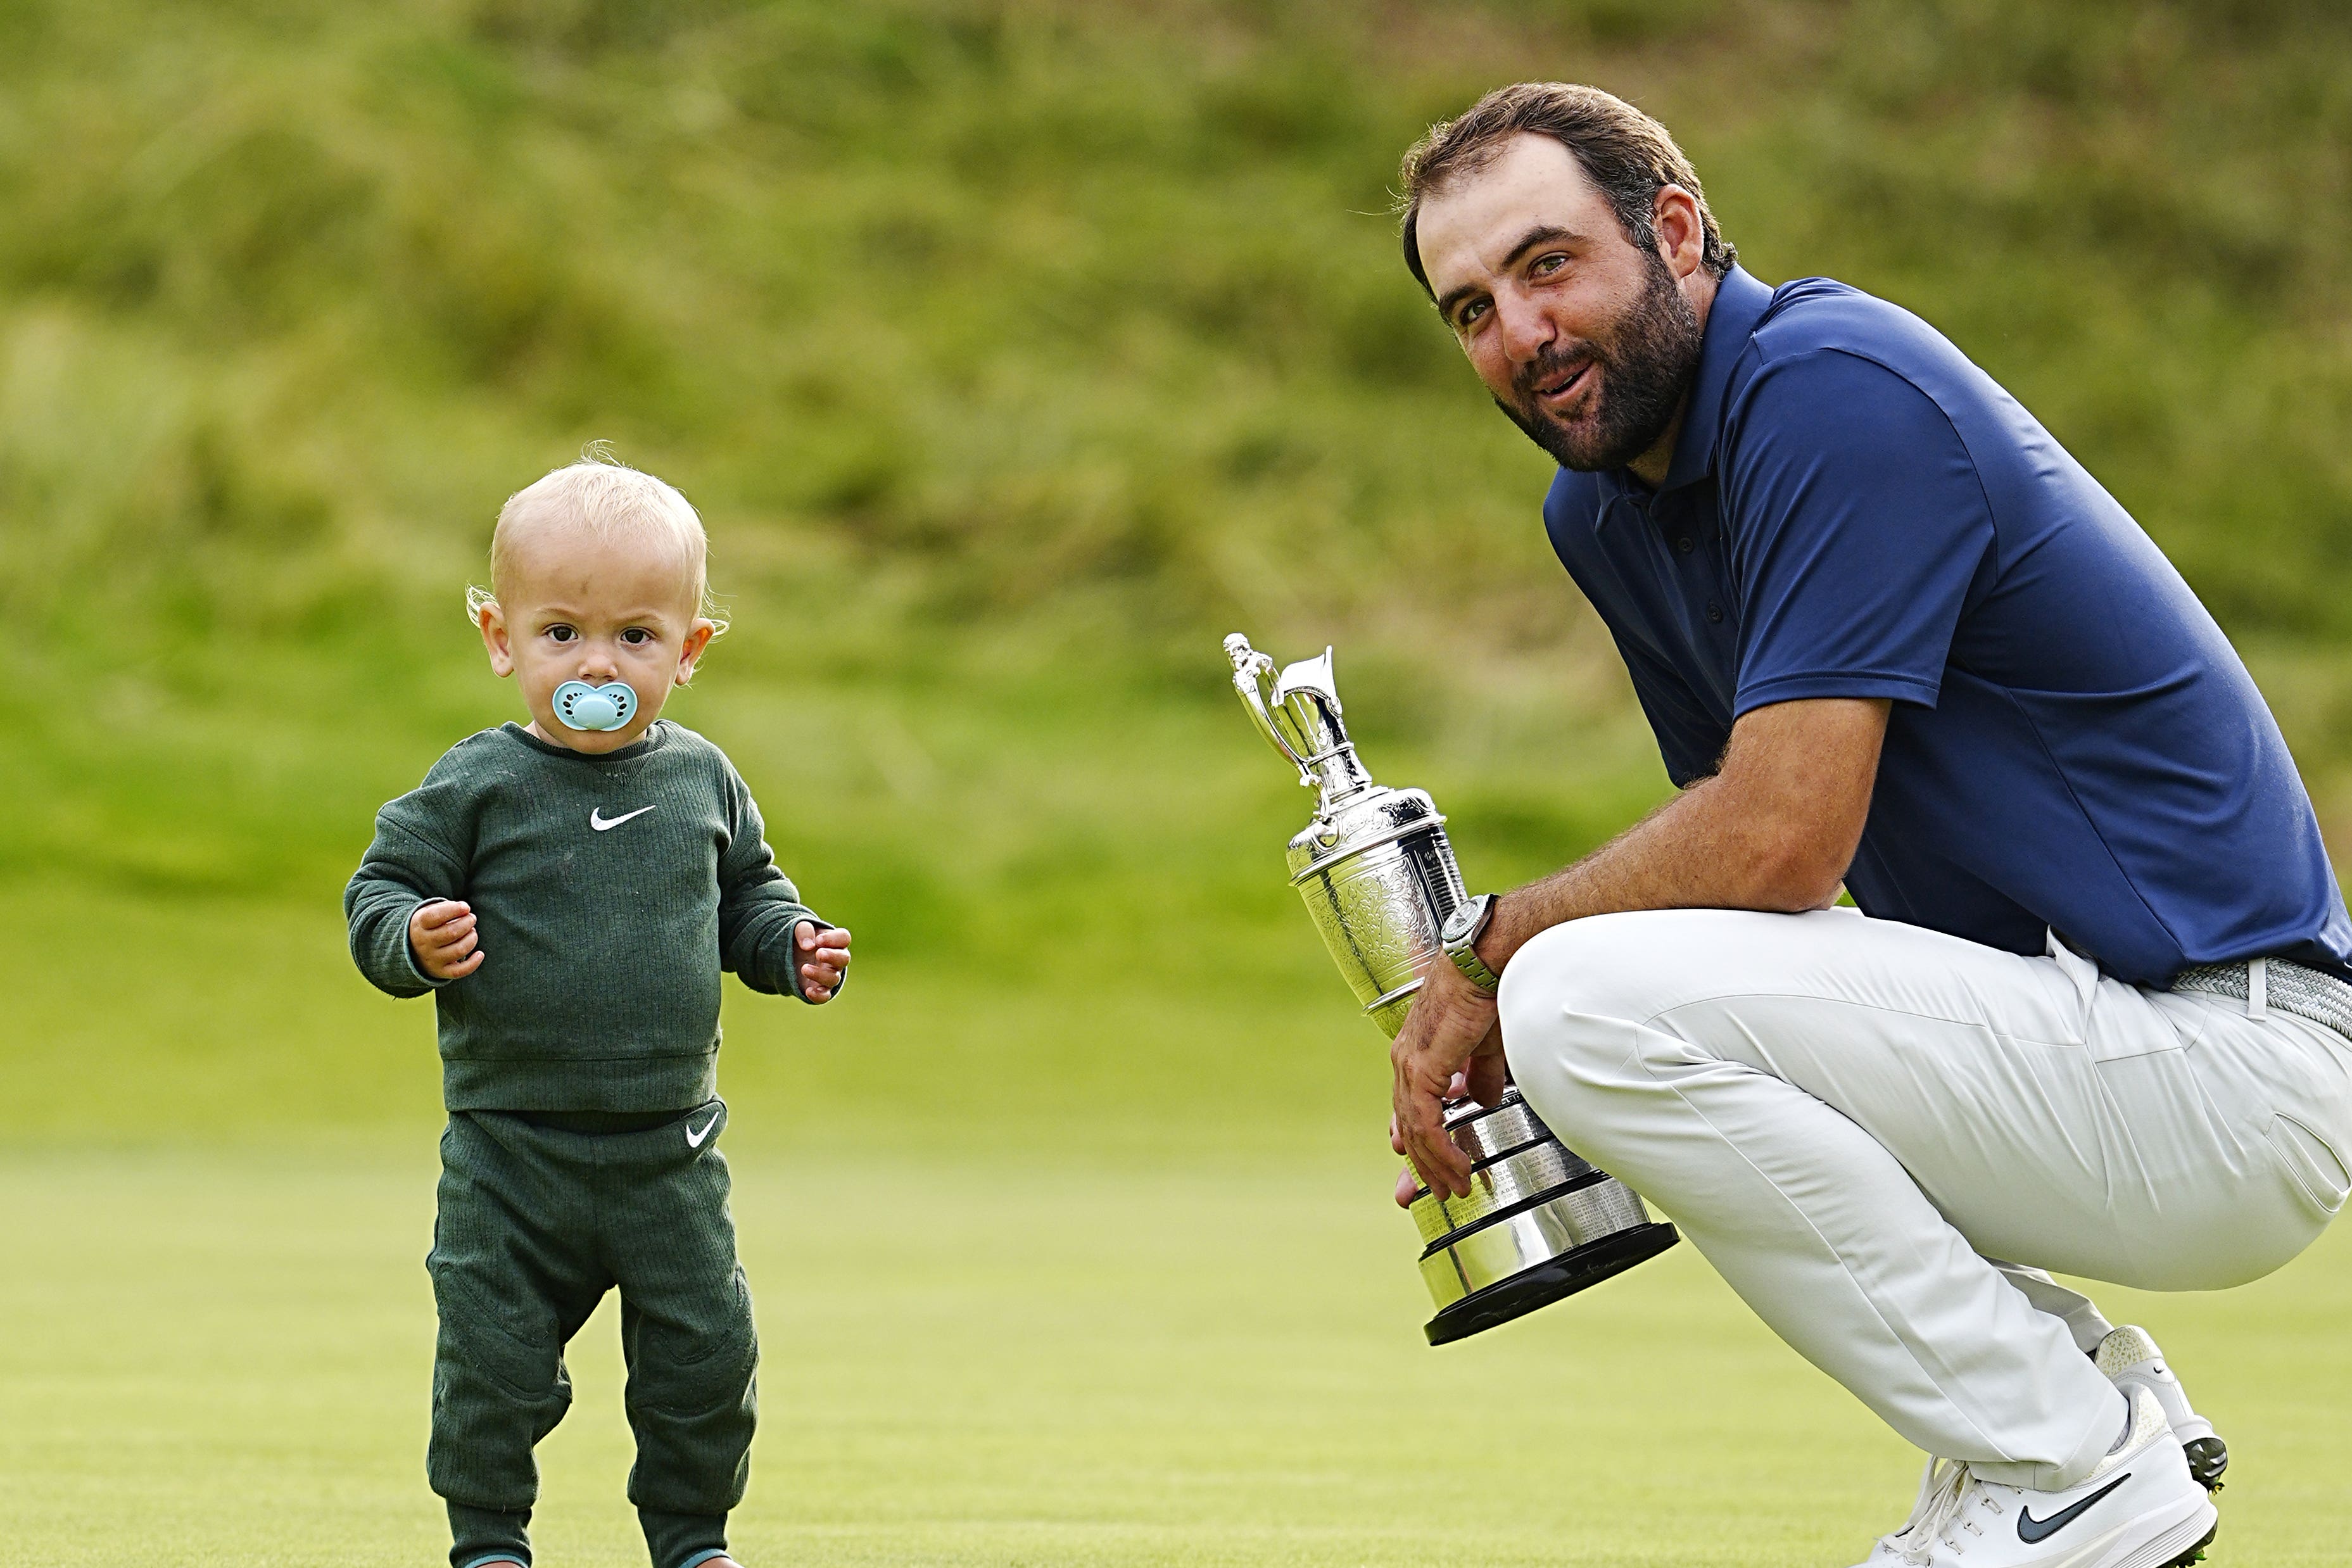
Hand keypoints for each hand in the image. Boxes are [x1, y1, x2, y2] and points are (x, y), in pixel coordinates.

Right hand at [409, 900, 482, 980]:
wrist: (413, 950)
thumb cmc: (430, 925)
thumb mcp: (430, 912)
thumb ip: (446, 908)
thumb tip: (465, 910)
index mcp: (420, 925)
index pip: (434, 916)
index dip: (453, 909)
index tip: (466, 907)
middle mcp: (424, 943)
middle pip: (451, 933)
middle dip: (467, 923)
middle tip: (471, 918)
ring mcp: (432, 959)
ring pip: (458, 950)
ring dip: (472, 939)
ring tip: (472, 932)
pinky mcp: (441, 972)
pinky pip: (459, 971)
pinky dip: (473, 963)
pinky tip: (480, 954)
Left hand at [797, 922, 850, 1002]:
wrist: (790, 956)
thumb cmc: (800, 939)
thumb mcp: (798, 928)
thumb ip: (804, 930)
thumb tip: (808, 946)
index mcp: (834, 941)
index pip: (844, 938)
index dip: (834, 939)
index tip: (818, 940)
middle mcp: (836, 959)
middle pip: (844, 958)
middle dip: (832, 956)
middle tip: (819, 954)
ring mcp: (829, 975)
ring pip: (833, 978)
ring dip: (820, 974)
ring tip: (804, 968)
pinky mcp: (819, 989)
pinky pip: (825, 996)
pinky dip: (819, 995)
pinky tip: (808, 991)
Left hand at [1389, 960, 1504, 1200]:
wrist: (1487, 962)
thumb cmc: (1488, 990)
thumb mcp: (1485, 1044)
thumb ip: (1479, 1074)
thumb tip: (1482, 1098)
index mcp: (1419, 1053)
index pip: (1411, 1107)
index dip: (1417, 1142)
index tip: (1423, 1169)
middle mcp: (1406, 1060)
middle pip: (1408, 1124)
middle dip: (1421, 1165)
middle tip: (1434, 1194)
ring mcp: (1410, 1064)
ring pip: (1415, 1129)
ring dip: (1435, 1163)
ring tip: (1454, 1188)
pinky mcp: (1421, 1068)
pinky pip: (1425, 1122)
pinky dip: (1440, 1149)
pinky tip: (1457, 1166)